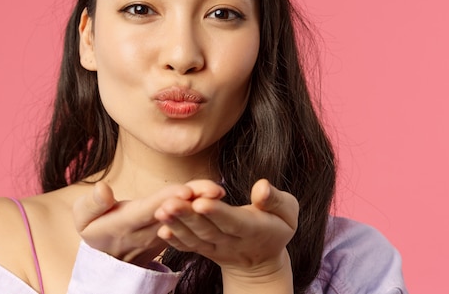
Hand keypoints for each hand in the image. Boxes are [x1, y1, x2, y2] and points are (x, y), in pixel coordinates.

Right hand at [73, 181, 221, 266]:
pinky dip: (199, 207)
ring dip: (200, 204)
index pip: (149, 210)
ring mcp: (161, 234)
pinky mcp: (170, 232)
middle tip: (213, 189)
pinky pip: (186, 219)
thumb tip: (103, 188)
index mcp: (126, 224)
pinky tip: (213, 195)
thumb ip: (92, 204)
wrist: (107, 256)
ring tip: (217, 189)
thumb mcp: (83, 218)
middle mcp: (148, 231)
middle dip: (193, 200)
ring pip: (183, 216)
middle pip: (173, 212)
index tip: (185, 191)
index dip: (167, 199)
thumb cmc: (94, 229)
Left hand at [154, 179, 297, 288]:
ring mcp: (217, 248)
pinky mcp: (205, 250)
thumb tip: (262, 186)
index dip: (217, 212)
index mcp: (254, 229)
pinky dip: (175, 241)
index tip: (201, 201)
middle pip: (208, 230)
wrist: (262, 262)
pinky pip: (189, 247)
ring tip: (162, 211)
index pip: (233, 221)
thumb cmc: (275, 228)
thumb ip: (275, 200)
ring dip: (177, 225)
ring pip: (196, 239)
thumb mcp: (287, 213)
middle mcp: (233, 242)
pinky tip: (162, 230)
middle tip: (170, 203)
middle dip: (188, 216)